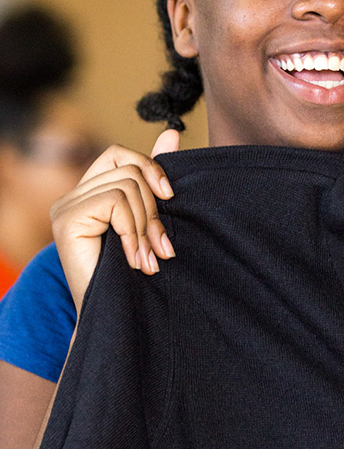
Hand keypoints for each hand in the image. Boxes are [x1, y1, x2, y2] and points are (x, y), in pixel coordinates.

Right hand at [50, 129, 179, 311]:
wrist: (113, 315)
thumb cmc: (133, 272)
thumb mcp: (149, 220)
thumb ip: (155, 179)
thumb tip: (172, 133)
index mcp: (92, 191)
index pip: (121, 155)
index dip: (151, 168)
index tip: (170, 198)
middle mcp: (73, 194)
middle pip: (130, 171)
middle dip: (155, 210)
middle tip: (163, 248)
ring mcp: (66, 206)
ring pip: (126, 186)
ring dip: (146, 226)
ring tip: (149, 259)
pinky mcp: (66, 219)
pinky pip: (114, 202)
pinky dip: (132, 231)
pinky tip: (134, 260)